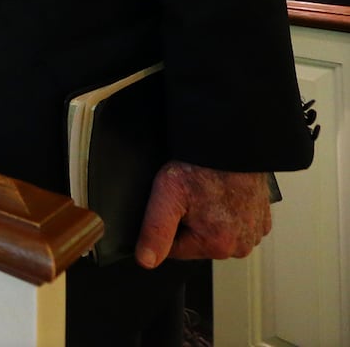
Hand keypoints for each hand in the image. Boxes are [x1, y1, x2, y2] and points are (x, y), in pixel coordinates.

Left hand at [134, 162, 272, 267]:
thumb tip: (146, 262)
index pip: (174, 250)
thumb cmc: (201, 168)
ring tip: (206, 194)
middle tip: (190, 197)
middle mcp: (240, 246)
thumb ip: (155, 232)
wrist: (231, 147)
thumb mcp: (167, 196)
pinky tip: (222, 196)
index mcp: (216, 245)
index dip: (166, 227)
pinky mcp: (262, 222)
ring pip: (216, 235)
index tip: (172, 206)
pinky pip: (236, 225)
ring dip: (209, 219)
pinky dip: (228, 213)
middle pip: (197, 243)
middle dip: (188, 223)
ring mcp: (254, 234)